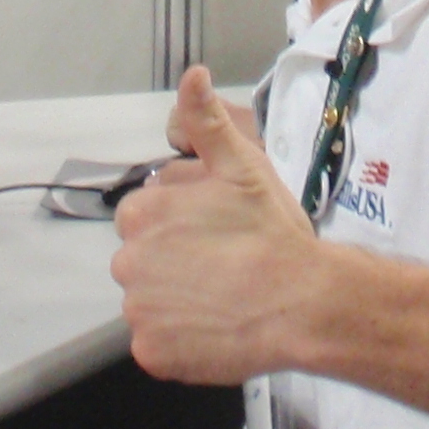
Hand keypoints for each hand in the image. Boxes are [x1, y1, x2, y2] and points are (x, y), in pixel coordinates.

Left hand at [113, 66, 328, 384]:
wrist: (301, 301)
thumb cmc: (270, 233)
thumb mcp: (241, 165)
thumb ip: (207, 121)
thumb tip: (192, 74)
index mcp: (143, 213)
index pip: (144, 220)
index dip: (179, 226)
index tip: (213, 235)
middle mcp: (128, 262)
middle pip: (142, 262)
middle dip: (173, 264)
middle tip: (221, 267)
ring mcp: (137, 312)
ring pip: (150, 303)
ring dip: (176, 303)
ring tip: (222, 300)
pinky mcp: (151, 354)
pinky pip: (156, 345)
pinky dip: (179, 341)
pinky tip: (214, 329)